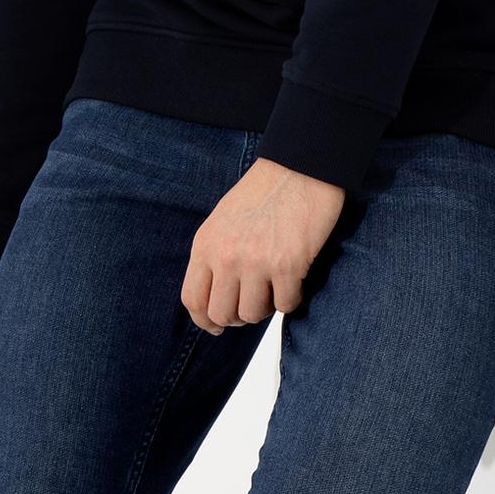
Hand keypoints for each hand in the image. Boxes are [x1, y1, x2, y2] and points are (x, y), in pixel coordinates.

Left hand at [182, 158, 345, 332]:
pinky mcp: (288, 265)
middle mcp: (226, 256)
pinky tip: (296, 280)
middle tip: (254, 304)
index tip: (217, 326)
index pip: (193, 299)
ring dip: (267, 307)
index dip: (204, 320)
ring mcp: (256, 262)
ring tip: (276, 286)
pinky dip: (292, 299)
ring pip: (254, 314)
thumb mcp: (223, 221)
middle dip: (239, 317)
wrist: (301, 167)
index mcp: (206, 245)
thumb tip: (217, 297)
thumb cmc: (265, 192)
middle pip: (222, 314)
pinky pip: (286, 305)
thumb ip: (215, 256)